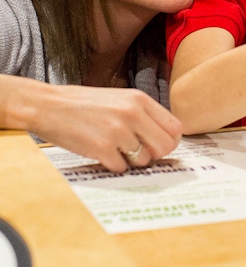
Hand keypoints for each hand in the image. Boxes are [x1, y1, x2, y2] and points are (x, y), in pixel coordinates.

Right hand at [31, 85, 182, 172]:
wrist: (49, 105)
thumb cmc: (84, 104)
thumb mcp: (120, 99)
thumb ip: (143, 115)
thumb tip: (165, 138)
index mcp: (139, 99)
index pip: (175, 127)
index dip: (170, 141)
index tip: (158, 145)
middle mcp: (133, 113)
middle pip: (166, 146)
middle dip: (155, 154)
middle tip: (139, 152)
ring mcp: (118, 131)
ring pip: (144, 160)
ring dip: (131, 160)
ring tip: (114, 148)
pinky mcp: (102, 148)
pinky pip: (122, 168)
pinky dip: (113, 165)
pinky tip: (101, 152)